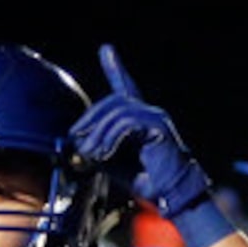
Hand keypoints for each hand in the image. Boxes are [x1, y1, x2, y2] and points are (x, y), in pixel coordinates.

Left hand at [69, 43, 212, 220]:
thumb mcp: (112, 161)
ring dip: (98, 133)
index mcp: (141, 119)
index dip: (116, 68)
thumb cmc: (145, 183)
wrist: (171, 197)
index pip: (127, 87)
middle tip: (76, 138)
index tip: (107, 50)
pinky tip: (103, 154)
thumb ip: (97, 146)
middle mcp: (151, 113)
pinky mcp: (159, 127)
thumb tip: (76, 141)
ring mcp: (156, 118)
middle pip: (114, 101)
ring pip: (118, 111)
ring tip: (89, 153)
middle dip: (91, 119)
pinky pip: (127, 124)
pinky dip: (110, 139)